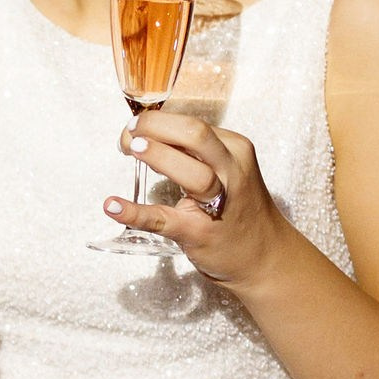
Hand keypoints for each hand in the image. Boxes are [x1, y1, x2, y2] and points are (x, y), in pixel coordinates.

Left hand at [104, 113, 284, 284]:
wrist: (264, 257)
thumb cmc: (238, 209)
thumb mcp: (224, 170)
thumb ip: (191, 154)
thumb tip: (146, 137)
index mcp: (234, 150)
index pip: (192, 124)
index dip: (157, 121)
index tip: (134, 129)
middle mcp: (231, 171)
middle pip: (195, 135)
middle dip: (156, 127)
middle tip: (129, 134)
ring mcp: (219, 203)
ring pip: (193, 173)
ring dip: (158, 155)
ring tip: (130, 148)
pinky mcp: (199, 233)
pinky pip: (165, 220)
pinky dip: (136, 213)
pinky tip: (113, 206)